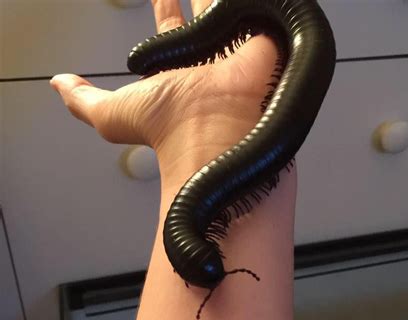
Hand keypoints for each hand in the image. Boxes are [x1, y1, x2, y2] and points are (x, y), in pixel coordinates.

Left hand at [50, 0, 277, 188]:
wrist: (211, 134)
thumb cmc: (168, 129)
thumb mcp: (111, 115)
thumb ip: (84, 100)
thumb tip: (59, 86)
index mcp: (179, 70)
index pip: (171, 30)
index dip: (165, 8)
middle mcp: (209, 60)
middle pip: (204, 17)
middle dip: (201, 0)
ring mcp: (238, 52)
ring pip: (233, 14)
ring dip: (226, 3)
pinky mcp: (264, 46)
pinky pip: (263, 16)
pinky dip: (261, 8)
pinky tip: (256, 2)